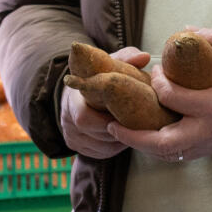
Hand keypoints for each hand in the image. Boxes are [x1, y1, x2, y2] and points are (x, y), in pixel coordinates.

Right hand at [59, 46, 148, 160]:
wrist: (80, 91)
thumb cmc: (98, 76)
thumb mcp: (108, 64)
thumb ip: (125, 58)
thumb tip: (144, 57)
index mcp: (72, 99)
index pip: (83, 116)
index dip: (105, 119)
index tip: (124, 114)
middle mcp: (67, 120)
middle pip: (92, 133)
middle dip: (116, 130)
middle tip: (136, 124)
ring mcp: (72, 135)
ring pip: (98, 146)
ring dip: (118, 141)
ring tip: (134, 131)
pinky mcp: (78, 146)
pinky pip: (98, 153)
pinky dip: (114, 148)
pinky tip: (125, 139)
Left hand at [113, 29, 211, 166]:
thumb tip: (186, 30)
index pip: (176, 98)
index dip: (159, 83)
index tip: (155, 72)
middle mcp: (207, 130)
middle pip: (165, 142)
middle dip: (136, 135)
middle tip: (114, 122)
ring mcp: (205, 145)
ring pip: (166, 154)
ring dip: (140, 145)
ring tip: (120, 131)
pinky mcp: (203, 152)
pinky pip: (173, 156)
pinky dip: (153, 148)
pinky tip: (140, 136)